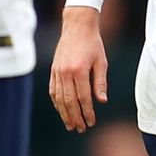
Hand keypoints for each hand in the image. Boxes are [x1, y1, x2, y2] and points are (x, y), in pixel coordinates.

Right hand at [49, 7, 109, 131]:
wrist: (77, 26)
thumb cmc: (93, 43)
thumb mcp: (101, 62)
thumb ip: (100, 82)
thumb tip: (102, 101)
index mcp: (79, 71)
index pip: (83, 98)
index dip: (87, 112)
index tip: (91, 122)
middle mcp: (66, 73)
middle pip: (69, 101)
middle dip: (75, 117)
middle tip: (81, 129)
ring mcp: (57, 72)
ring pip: (59, 98)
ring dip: (64, 114)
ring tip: (70, 125)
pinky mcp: (53, 70)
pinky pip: (53, 90)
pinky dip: (56, 103)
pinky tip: (61, 111)